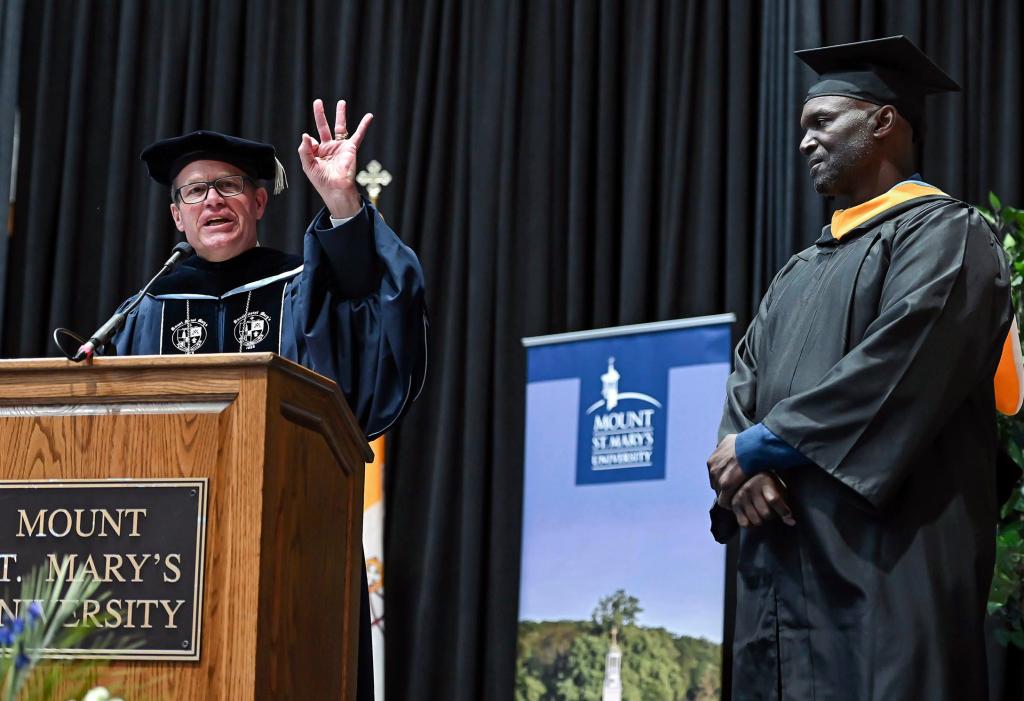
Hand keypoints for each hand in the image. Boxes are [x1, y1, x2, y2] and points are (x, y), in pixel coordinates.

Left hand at [297, 98, 372, 218]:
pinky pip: (358, 135)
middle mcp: (329, 148)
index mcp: (317, 153)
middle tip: (318, 102)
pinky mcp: (350, 148)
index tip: (313, 150)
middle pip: (323, 127)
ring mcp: (340, 147)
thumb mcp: (308, 165)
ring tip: (341, 102)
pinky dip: (364, 126)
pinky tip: (369, 117)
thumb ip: (304, 150)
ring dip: (340, 114)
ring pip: (340, 127)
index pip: (311, 141)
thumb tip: (306, 134)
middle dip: (320, 114)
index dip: (310, 143)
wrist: (336, 189)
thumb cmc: (322, 181)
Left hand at [707, 434, 746, 507]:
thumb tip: (726, 446)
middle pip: (716, 485)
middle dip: (725, 489)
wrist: (753, 446)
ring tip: (738, 499)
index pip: (715, 476)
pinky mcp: (726, 485)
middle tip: (737, 492)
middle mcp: (712, 468)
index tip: (733, 483)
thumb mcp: (730, 440)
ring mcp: (718, 477)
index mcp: (712, 460)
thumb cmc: (746, 442)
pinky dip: (730, 504)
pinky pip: (724, 500)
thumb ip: (726, 446)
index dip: (724, 480)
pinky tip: (737, 505)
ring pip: (720, 493)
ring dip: (728, 496)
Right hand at [731, 473, 795, 527]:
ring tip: (762, 512)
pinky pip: (744, 523)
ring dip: (761, 520)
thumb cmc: (769, 485)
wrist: (746, 477)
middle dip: (771, 515)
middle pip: (766, 513)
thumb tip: (791, 522)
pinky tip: (753, 516)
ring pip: (756, 520)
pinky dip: (751, 524)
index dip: (783, 511)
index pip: (774, 500)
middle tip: (771, 510)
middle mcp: (750, 488)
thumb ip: (784, 505)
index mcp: (764, 481)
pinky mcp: (734, 505)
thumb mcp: (779, 489)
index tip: (789, 516)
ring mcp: (740, 496)